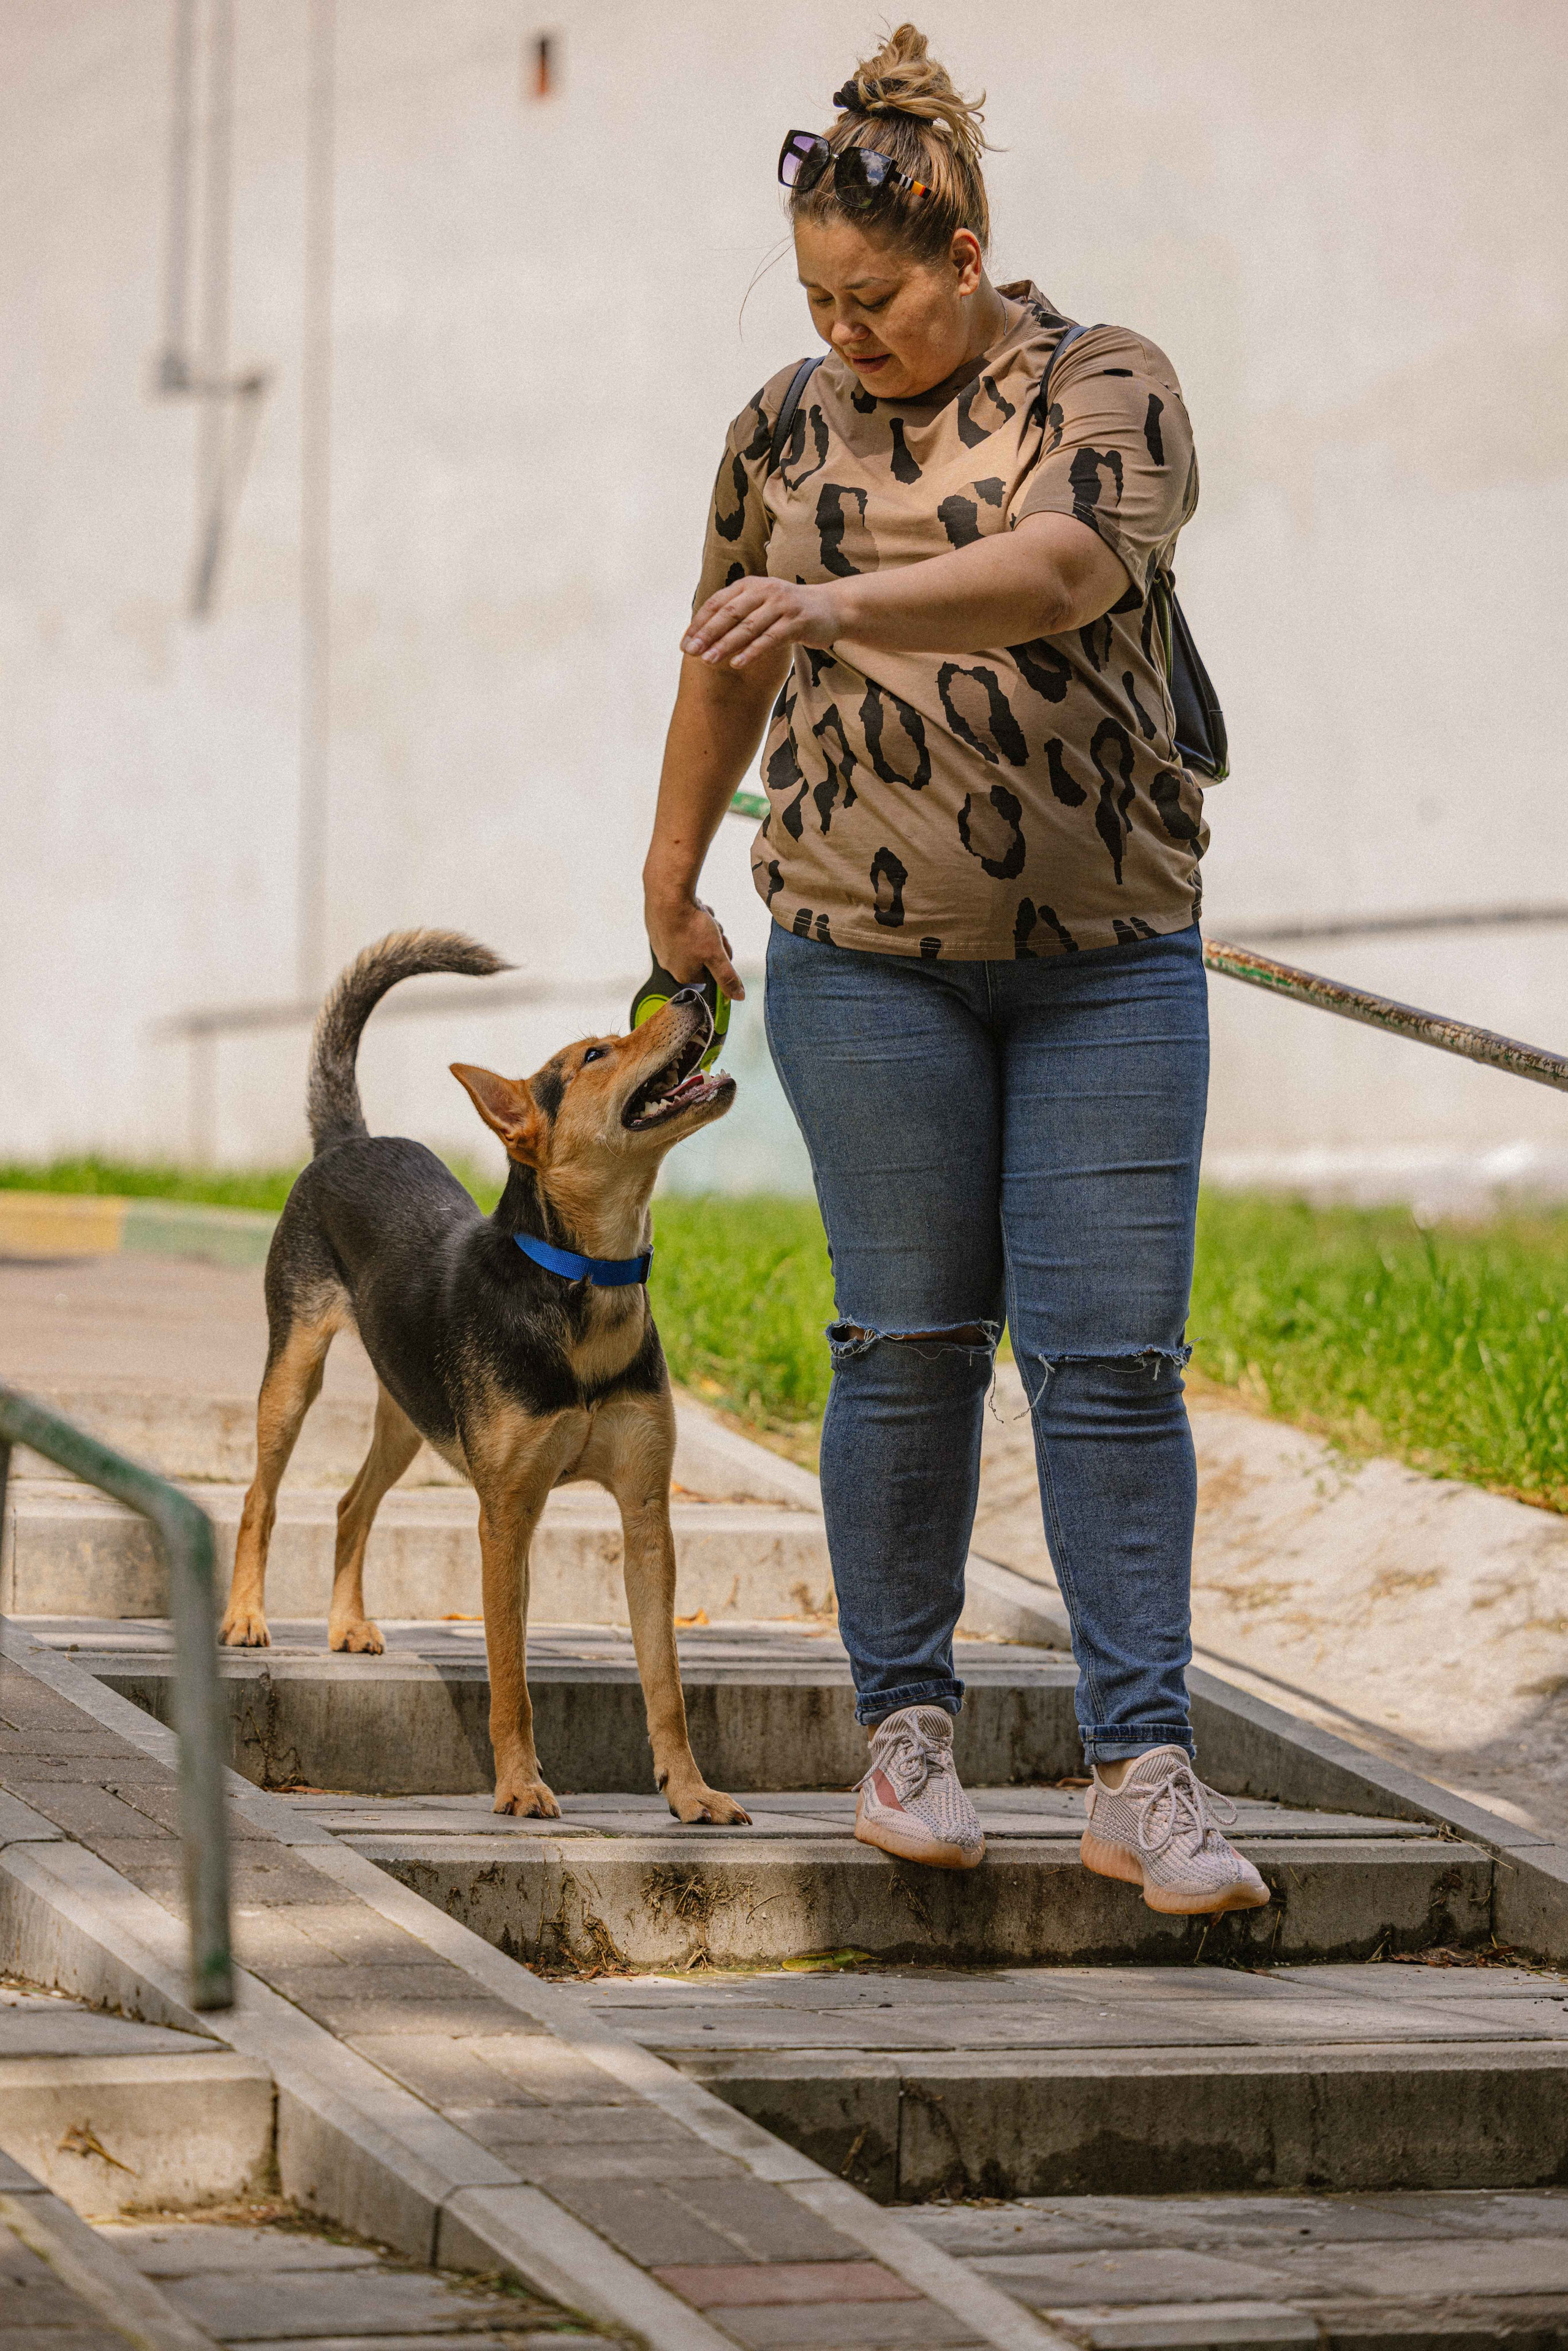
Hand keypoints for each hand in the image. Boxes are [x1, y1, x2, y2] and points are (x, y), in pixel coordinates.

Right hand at [644, 890, 743, 1001]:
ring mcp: (661, 944)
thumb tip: (738, 996)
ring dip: (705, 928)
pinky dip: (692, 917)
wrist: (668, 896)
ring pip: (694, 939)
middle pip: (702, 956)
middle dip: (713, 943)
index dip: (719, 960)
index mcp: (682, 974)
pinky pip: (682, 925)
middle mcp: (669, 963)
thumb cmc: (690, 926)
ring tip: (703, 918)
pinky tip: (693, 910)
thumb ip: (727, 977)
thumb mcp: (716, 955)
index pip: (709, 975)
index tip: (721, 947)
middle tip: (714, 931)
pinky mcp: (658, 927)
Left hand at [681, 576, 844, 671]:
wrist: (832, 608)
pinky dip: (752, 651)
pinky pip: (770, 638)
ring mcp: (782, 605)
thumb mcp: (761, 604)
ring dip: (726, 644)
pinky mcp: (797, 621)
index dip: (699, 623)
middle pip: (730, 613)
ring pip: (748, 626)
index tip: (684, 643)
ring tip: (708, 660)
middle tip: (690, 652)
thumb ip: (737, 614)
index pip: (718, 602)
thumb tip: (702, 637)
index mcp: (750, 584)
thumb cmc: (789, 610)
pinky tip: (737, 663)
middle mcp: (765, 590)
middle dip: (708, 634)